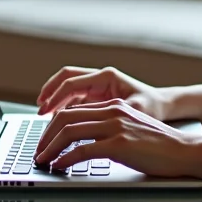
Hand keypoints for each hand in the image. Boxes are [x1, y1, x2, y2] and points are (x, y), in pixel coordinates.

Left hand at [33, 99, 200, 177]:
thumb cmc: (160, 147)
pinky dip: (66, 159)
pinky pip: (83, 150)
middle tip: (37, 152)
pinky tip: (59, 167)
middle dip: (45, 136)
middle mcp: (112, 111)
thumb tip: (85, 147)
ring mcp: (115, 126)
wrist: (185, 150)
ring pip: (70, 132)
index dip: (53, 125)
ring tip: (42, 160)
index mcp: (113, 106)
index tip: (44, 140)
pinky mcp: (119, 144)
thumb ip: (109, 132)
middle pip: (65, 118)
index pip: (73, 110)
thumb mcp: (131, 131)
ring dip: (50, 148)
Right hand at [36, 66, 169, 118]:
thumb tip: (92, 124)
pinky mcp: (96, 96)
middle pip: (65, 79)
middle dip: (50, 93)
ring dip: (55, 99)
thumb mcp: (136, 111)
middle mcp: (99, 78)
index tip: (44, 110)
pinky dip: (63, 106)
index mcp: (106, 77)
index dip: (55, 96)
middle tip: (39, 110)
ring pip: (68, 88)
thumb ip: (113, 114)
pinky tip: (57, 120)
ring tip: (43, 115)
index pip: (72, 82)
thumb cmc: (152, 107)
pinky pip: (74, 98)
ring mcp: (97, 86)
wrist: (163, 106)